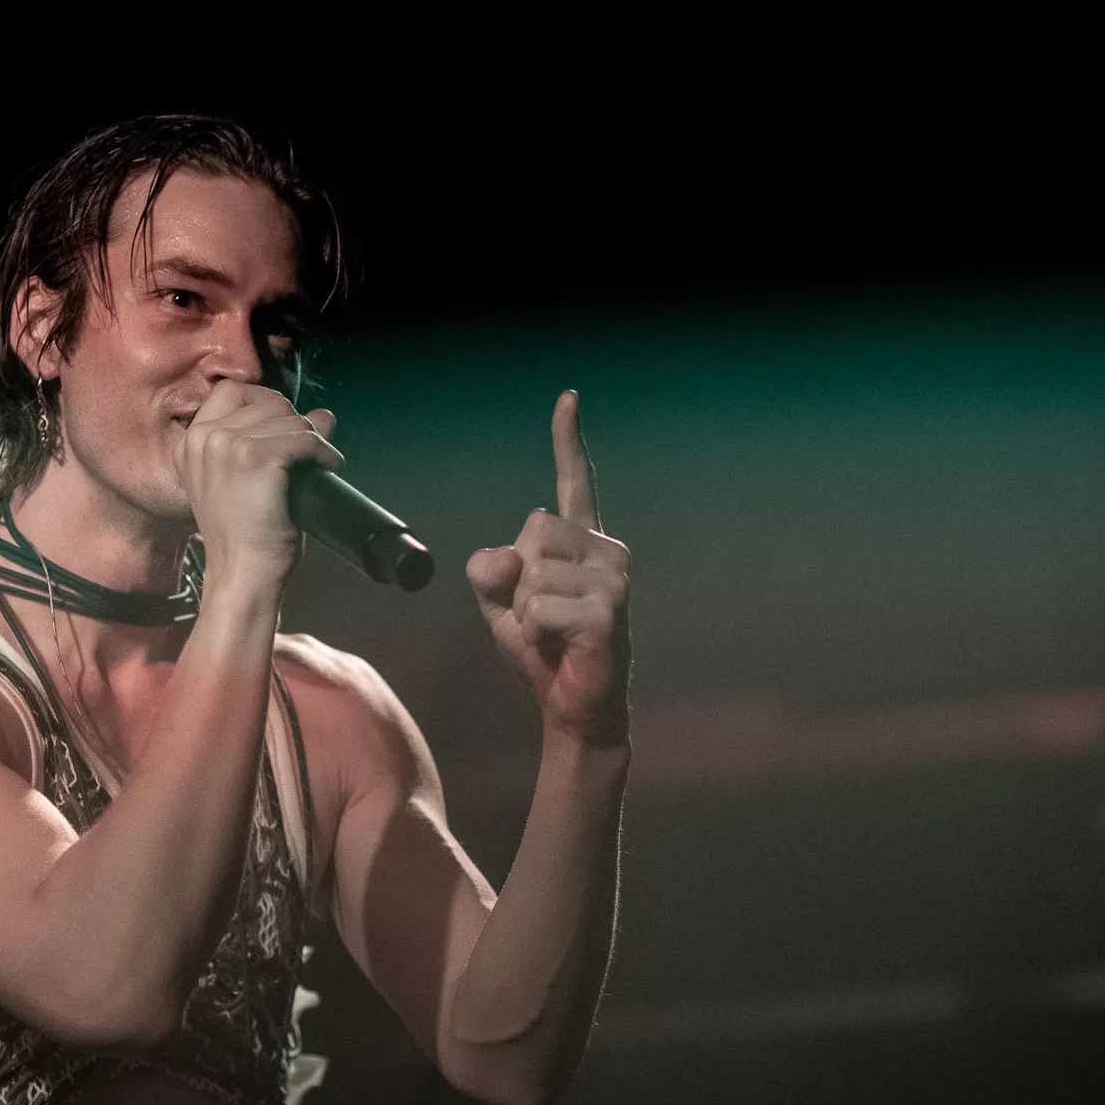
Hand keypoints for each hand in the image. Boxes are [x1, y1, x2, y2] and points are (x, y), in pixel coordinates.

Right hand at [177, 380, 341, 587]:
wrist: (242, 575)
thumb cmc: (245, 537)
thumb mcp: (250, 481)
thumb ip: (274, 441)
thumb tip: (323, 414)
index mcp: (191, 442)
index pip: (232, 390)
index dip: (264, 403)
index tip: (284, 428)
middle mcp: (204, 438)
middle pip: (267, 400)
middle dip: (294, 423)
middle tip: (308, 453)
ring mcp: (227, 446)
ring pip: (290, 418)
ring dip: (314, 440)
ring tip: (322, 465)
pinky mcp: (256, 459)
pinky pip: (305, 439)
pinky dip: (325, 453)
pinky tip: (330, 469)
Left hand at [466, 391, 630, 745]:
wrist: (572, 706)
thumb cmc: (543, 649)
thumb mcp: (500, 604)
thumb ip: (491, 570)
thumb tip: (514, 558)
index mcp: (581, 541)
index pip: (573, 482)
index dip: (568, 440)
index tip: (568, 398)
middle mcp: (606, 549)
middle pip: (534, 528)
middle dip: (518, 577)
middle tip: (541, 615)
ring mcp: (614, 579)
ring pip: (532, 572)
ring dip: (525, 610)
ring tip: (553, 632)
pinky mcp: (609, 612)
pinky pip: (539, 607)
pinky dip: (534, 632)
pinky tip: (561, 645)